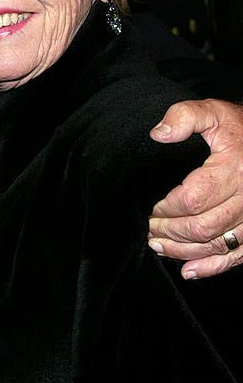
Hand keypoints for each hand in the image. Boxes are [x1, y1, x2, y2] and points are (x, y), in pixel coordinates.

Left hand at [148, 98, 242, 278]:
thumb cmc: (238, 126)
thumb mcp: (212, 112)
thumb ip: (184, 117)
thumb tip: (158, 134)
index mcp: (232, 169)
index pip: (194, 198)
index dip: (167, 208)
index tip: (150, 206)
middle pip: (202, 226)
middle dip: (170, 230)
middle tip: (148, 227)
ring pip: (216, 244)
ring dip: (183, 250)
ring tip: (157, 245)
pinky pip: (237, 256)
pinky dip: (212, 267)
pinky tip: (189, 270)